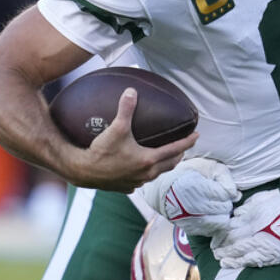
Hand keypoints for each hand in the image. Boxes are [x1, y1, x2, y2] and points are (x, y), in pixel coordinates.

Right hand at [67, 88, 197, 191]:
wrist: (83, 172)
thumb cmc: (101, 151)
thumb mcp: (116, 128)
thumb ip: (125, 109)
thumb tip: (131, 91)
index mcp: (149, 160)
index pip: (175, 149)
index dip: (188, 142)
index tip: (197, 135)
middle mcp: (146, 174)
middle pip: (171, 164)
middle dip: (179, 154)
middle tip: (184, 146)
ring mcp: (137, 183)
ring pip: (157, 173)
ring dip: (165, 164)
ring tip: (167, 156)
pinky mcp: (127, 188)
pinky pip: (142, 181)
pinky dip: (147, 173)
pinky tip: (143, 169)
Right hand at [139, 156, 238, 237]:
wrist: (165, 189)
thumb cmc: (190, 173)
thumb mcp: (209, 166)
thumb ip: (225, 178)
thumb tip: (236, 196)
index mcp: (194, 187)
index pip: (225, 195)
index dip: (227, 191)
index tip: (220, 187)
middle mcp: (191, 205)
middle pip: (225, 208)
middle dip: (226, 202)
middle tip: (218, 197)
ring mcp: (189, 219)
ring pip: (221, 222)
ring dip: (222, 213)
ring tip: (214, 205)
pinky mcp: (190, 228)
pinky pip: (212, 230)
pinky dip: (215, 222)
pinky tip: (209, 214)